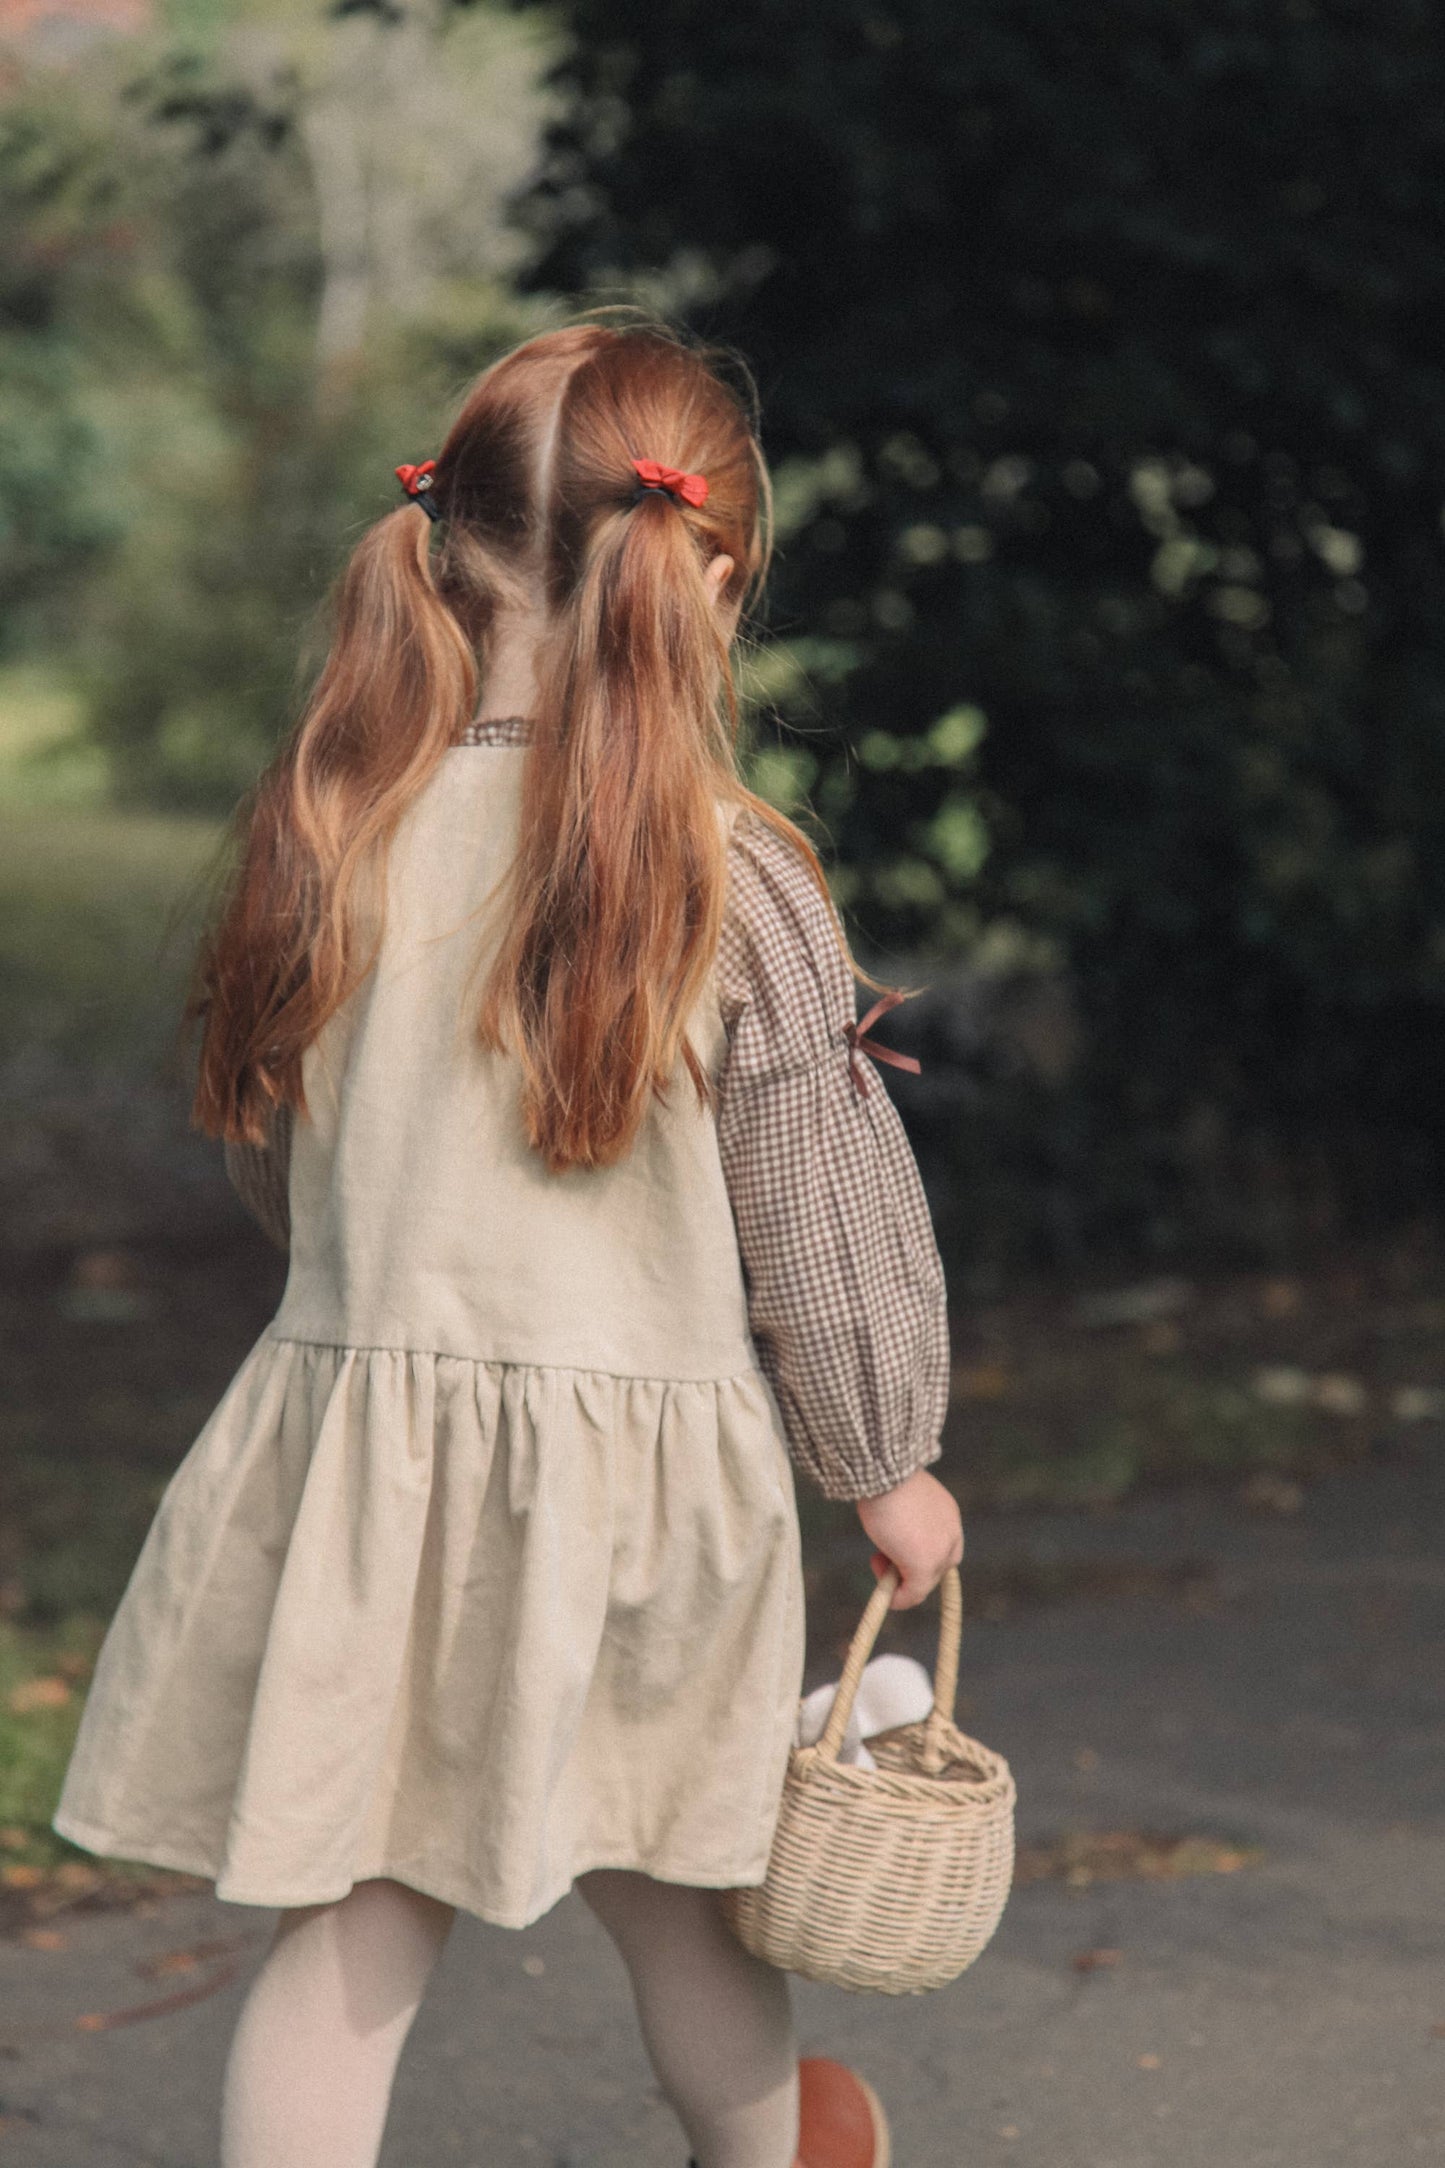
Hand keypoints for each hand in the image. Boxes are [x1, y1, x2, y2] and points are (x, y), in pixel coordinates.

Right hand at [854, 1466, 962, 1610]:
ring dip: (900, 1582)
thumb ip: (906, 1520)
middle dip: (907, 1569)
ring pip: (923, 1582)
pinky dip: (900, 1600)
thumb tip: (892, 1537)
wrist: (885, 1474)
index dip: (918, 1554)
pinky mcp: (923, 1566)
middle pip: (935, 1568)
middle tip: (880, 1559)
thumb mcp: (902, 1499)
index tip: (895, 1552)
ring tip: (877, 1563)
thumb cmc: (886, 1479)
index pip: (942, 1546)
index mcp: (948, 1515)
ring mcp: (939, 1553)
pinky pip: (913, 1593)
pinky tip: (888, 1596)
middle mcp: (951, 1534)